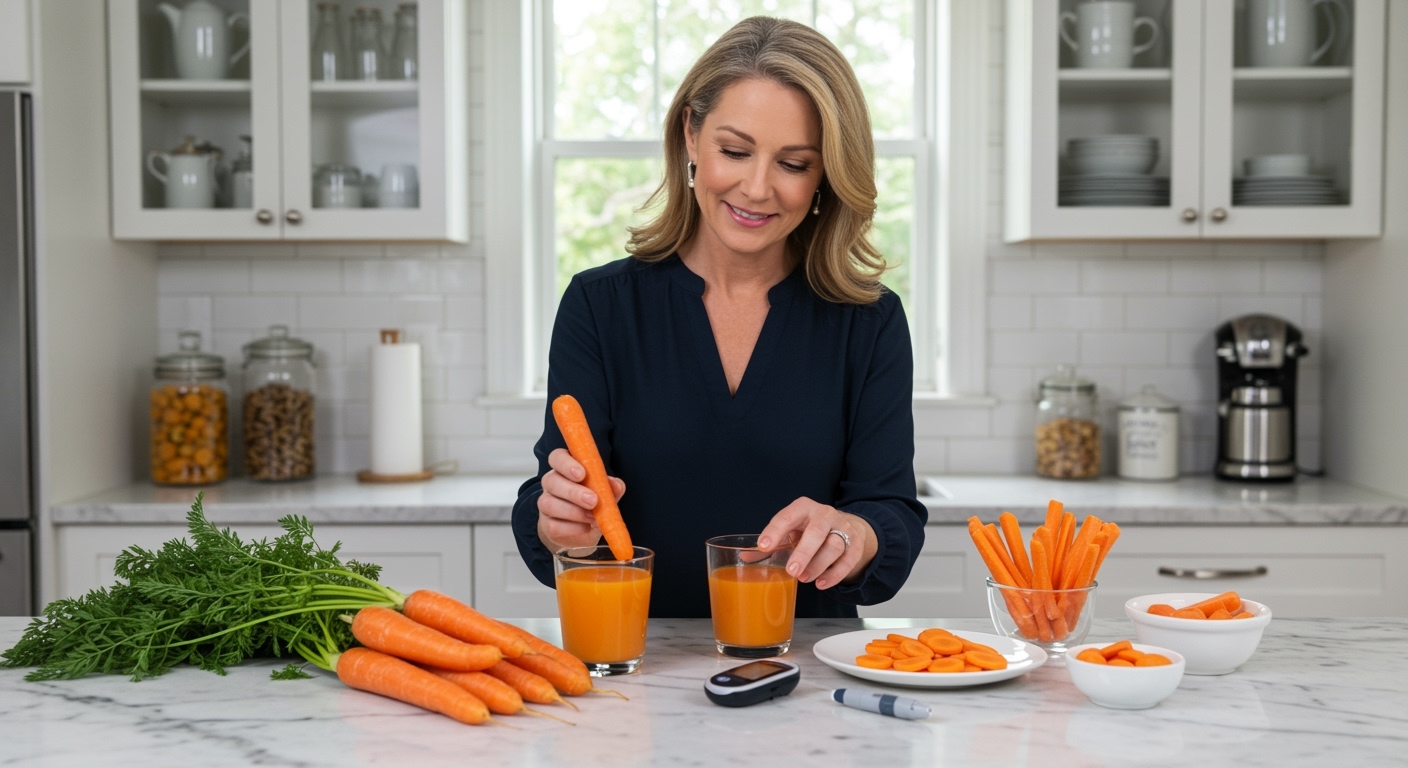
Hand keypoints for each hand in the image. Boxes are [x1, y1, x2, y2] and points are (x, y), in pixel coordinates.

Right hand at [536, 448, 625, 552]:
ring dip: (575, 512)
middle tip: (593, 500)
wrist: (583, 529)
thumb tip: (617, 485)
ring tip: (593, 517)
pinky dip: (573, 528)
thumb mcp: (605, 492)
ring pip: (549, 504)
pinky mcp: (547, 525)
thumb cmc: (593, 502)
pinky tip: (586, 527)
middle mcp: (551, 483)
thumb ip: (611, 487)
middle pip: (551, 481)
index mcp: (564, 468)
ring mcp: (546, 503)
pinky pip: (553, 525)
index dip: (566, 464)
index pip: (557, 457)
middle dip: (573, 491)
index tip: (582, 474)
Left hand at [758, 498, 876, 590]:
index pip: (788, 516)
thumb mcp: (791, 532)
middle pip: (816, 531)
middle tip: (790, 571)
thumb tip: (745, 558)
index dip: (775, 531)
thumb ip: (772, 545)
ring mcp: (843, 528)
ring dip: (818, 565)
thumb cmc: (810, 530)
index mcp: (803, 508)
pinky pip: (848, 560)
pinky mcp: (855, 545)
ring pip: (834, 546)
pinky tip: (821, 583)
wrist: (846, 526)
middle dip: (803, 552)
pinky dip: (834, 574)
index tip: (763, 546)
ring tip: (803, 578)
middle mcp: (824, 515)